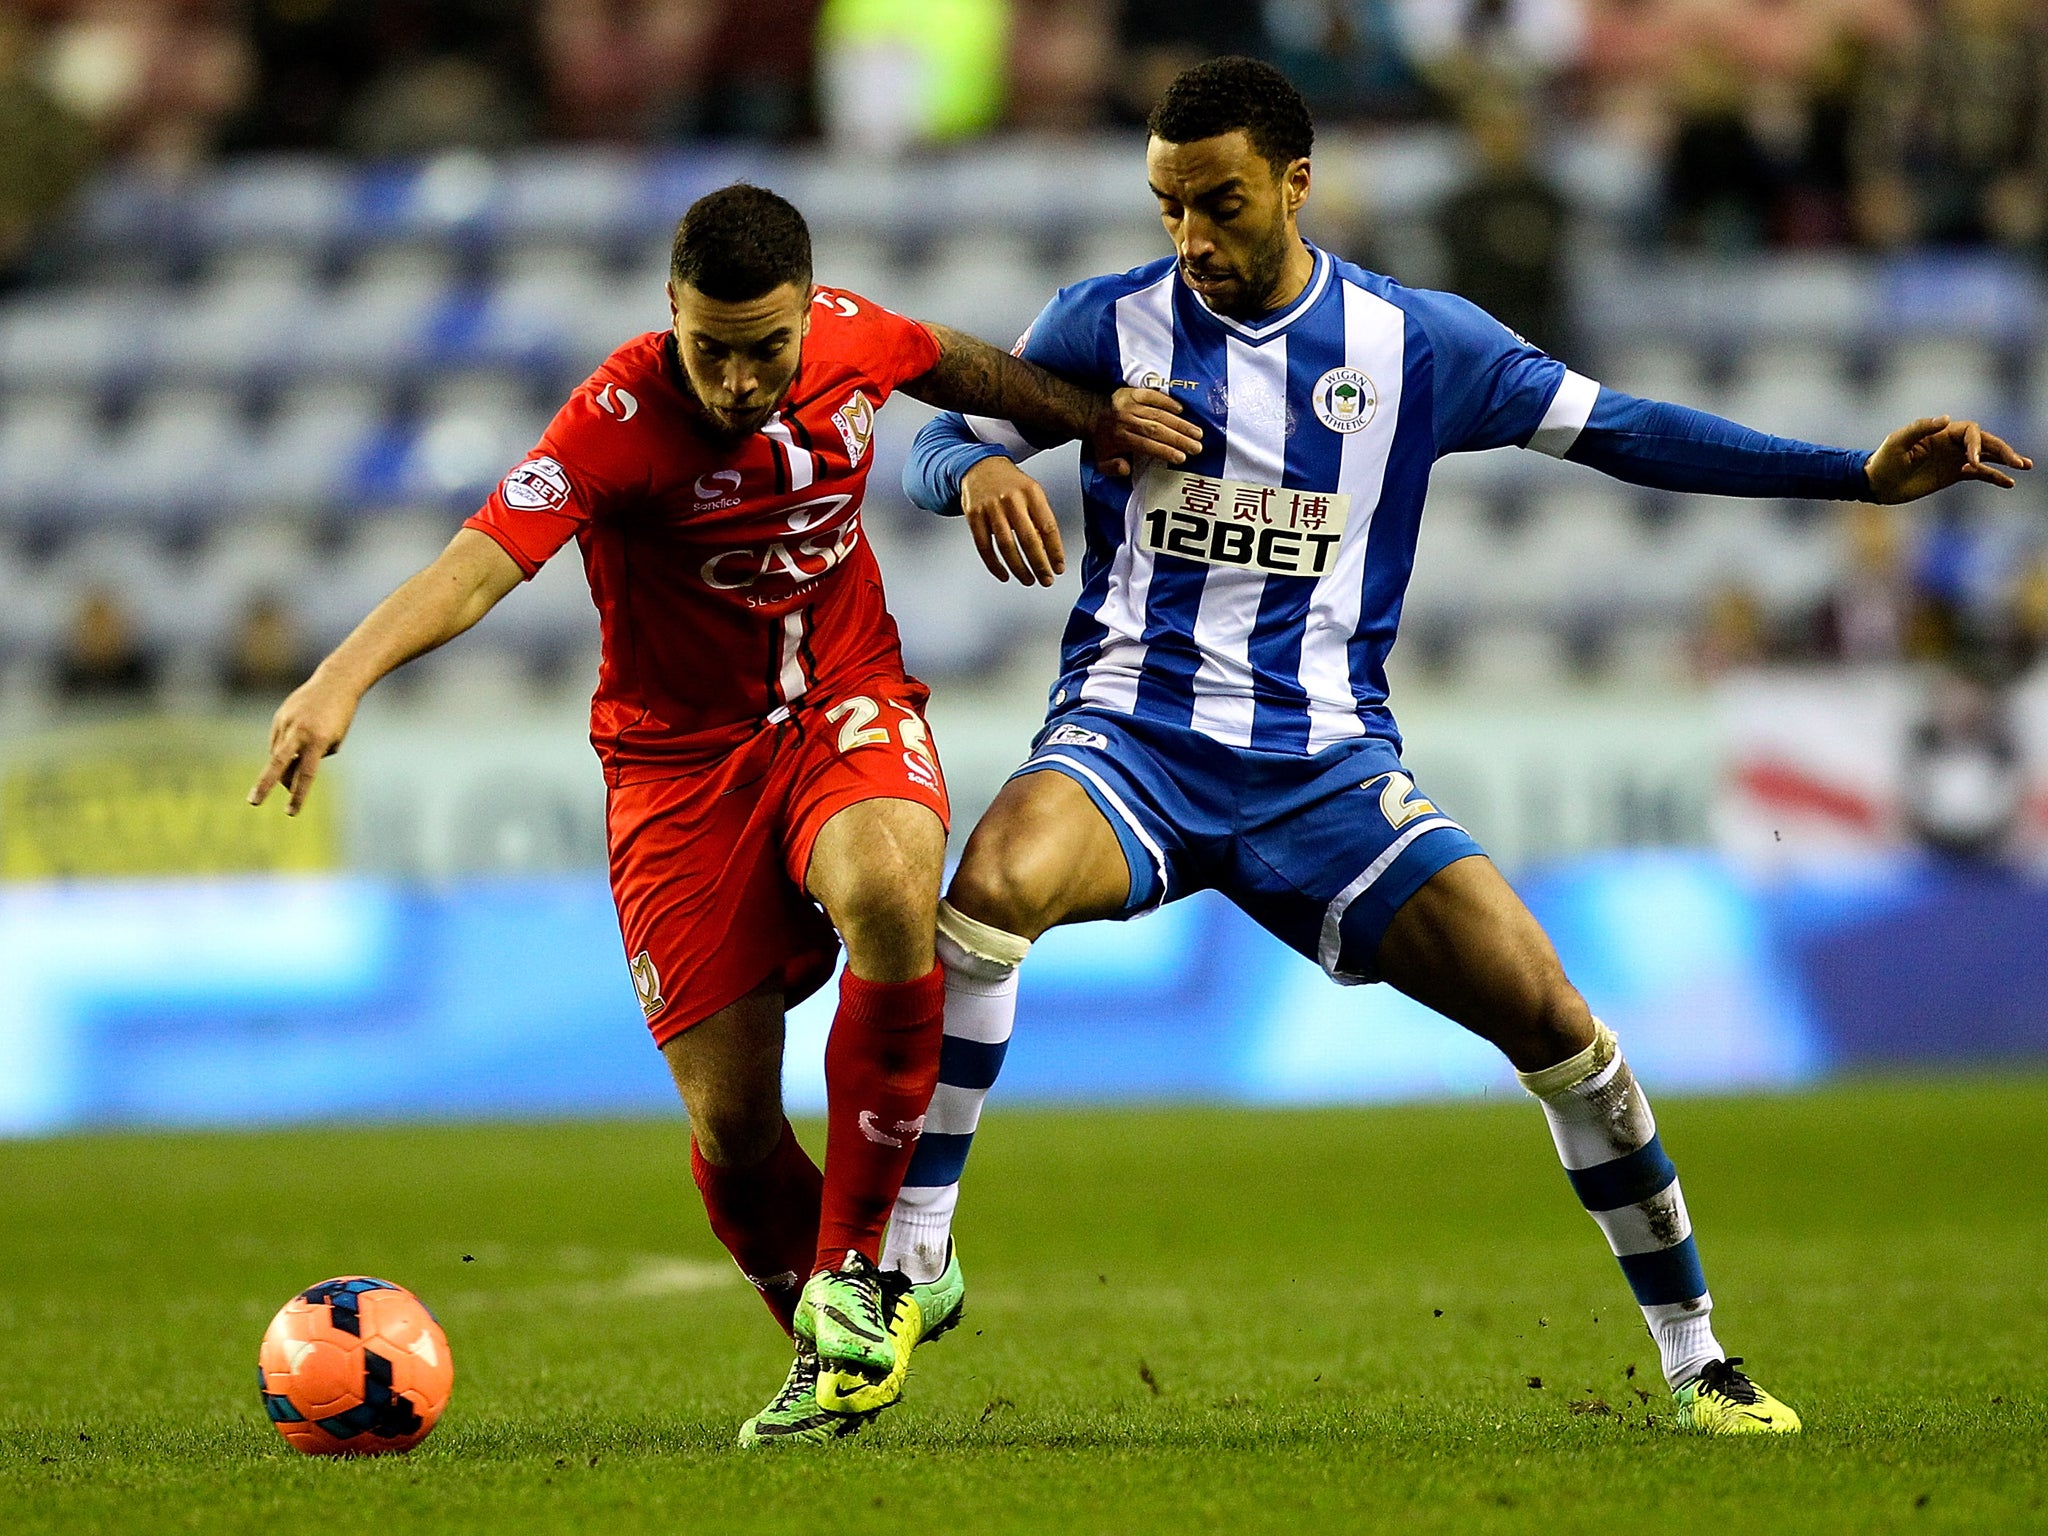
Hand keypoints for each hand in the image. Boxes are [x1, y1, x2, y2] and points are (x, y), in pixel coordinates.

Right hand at [248, 670, 361, 816]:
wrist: (335, 683)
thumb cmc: (339, 717)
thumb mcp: (334, 740)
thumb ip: (311, 757)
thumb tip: (288, 769)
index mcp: (318, 740)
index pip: (306, 775)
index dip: (298, 796)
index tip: (290, 813)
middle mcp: (299, 731)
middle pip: (278, 763)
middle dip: (264, 784)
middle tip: (253, 801)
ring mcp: (286, 722)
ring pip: (278, 753)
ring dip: (284, 767)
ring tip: (294, 767)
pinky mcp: (280, 716)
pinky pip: (278, 740)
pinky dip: (285, 748)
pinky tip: (295, 744)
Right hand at [961, 457, 1064, 584]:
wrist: (980, 468)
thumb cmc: (1010, 484)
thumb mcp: (1031, 493)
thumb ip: (1039, 519)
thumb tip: (1047, 552)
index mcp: (1031, 493)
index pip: (1048, 527)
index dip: (1055, 551)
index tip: (1059, 567)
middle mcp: (1011, 499)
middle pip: (1028, 539)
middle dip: (1039, 565)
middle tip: (1046, 580)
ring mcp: (991, 508)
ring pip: (1006, 546)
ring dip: (1019, 568)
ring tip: (1028, 580)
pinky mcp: (974, 516)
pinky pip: (985, 547)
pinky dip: (995, 565)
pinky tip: (1004, 575)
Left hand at [1091, 386, 1202, 477]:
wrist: (1090, 413)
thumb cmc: (1102, 440)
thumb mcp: (1101, 461)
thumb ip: (1112, 468)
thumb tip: (1126, 468)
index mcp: (1119, 436)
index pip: (1146, 445)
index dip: (1165, 451)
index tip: (1181, 458)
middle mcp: (1126, 419)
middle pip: (1156, 430)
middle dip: (1178, 439)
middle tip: (1196, 446)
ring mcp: (1131, 404)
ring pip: (1159, 414)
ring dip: (1180, 423)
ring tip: (1197, 432)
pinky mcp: (1134, 392)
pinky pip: (1153, 396)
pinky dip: (1167, 401)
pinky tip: (1181, 410)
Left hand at [1864, 416, 2031, 504]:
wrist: (1877, 484)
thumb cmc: (1884, 460)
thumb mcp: (1897, 442)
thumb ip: (1919, 428)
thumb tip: (1946, 418)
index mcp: (1941, 433)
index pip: (1970, 431)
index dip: (1975, 444)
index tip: (1971, 462)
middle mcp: (1951, 444)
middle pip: (1985, 442)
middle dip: (2002, 450)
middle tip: (2019, 462)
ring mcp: (1954, 459)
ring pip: (1986, 456)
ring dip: (2005, 460)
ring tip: (2024, 466)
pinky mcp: (1954, 475)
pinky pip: (1979, 474)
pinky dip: (1994, 477)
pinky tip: (2008, 483)